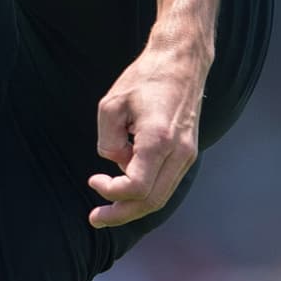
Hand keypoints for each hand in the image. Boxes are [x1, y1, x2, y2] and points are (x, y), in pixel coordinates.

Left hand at [88, 44, 205, 229]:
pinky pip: (166, 183)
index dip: (110, 192)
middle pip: (152, 202)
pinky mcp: (188, 152)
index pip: (136, 187)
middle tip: (96, 219)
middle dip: (121, 214)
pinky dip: (146, 192)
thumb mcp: (111, 105)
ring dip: (134, 206)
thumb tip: (116, 163)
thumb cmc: (144, 78)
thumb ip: (108, 141)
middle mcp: (179, 152)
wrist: (181, 61)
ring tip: (107, 209)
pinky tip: (125, 188)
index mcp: (159, 140)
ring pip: (162, 196)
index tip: (92, 179)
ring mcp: (187, 154)